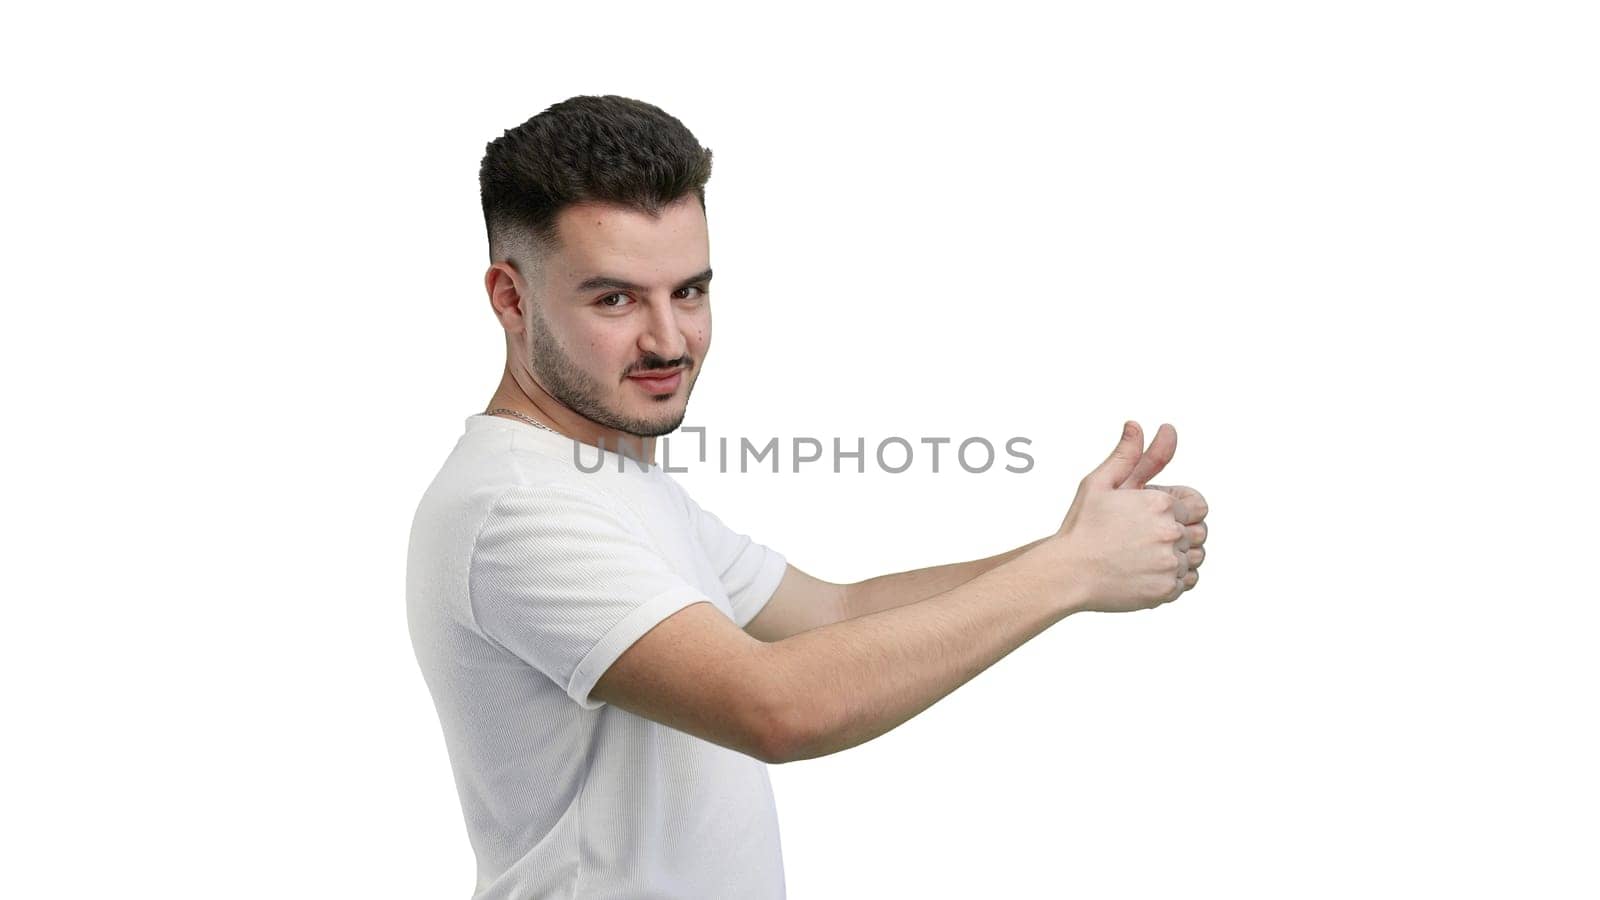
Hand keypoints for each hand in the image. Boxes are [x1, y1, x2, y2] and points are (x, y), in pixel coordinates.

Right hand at [1053, 421, 1205, 612]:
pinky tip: (1149, 571)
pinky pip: (1187, 581)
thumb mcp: (1100, 483)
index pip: (1198, 505)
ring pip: (1196, 557)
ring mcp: (1169, 562)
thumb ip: (1127, 455)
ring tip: (1149, 555)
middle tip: (1147, 538)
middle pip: (1200, 532)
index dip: (1180, 510)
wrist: (1067, 573)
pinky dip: (1174, 578)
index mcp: (1160, 503)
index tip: (1157, 517)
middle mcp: (1170, 532)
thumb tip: (1136, 425)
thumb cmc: (1081, 527)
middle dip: (1180, 532)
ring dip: (1179, 555)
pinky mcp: (1166, 589)